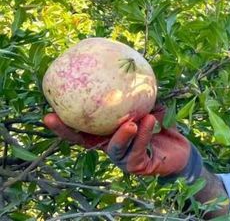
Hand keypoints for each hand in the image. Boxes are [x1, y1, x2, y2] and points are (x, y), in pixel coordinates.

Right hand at [44, 108, 201, 180]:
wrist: (181, 150)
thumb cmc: (161, 125)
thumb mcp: (149, 106)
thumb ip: (137, 94)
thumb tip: (130, 63)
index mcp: (106, 133)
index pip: (80, 130)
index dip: (63, 125)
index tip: (48, 113)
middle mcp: (109, 146)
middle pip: (85, 142)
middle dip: (70, 132)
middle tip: (63, 117)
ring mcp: (122, 158)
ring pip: (116, 146)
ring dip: (124, 132)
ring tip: (130, 121)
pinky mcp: (137, 166)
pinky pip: (138, 150)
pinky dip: (144, 135)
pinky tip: (151, 120)